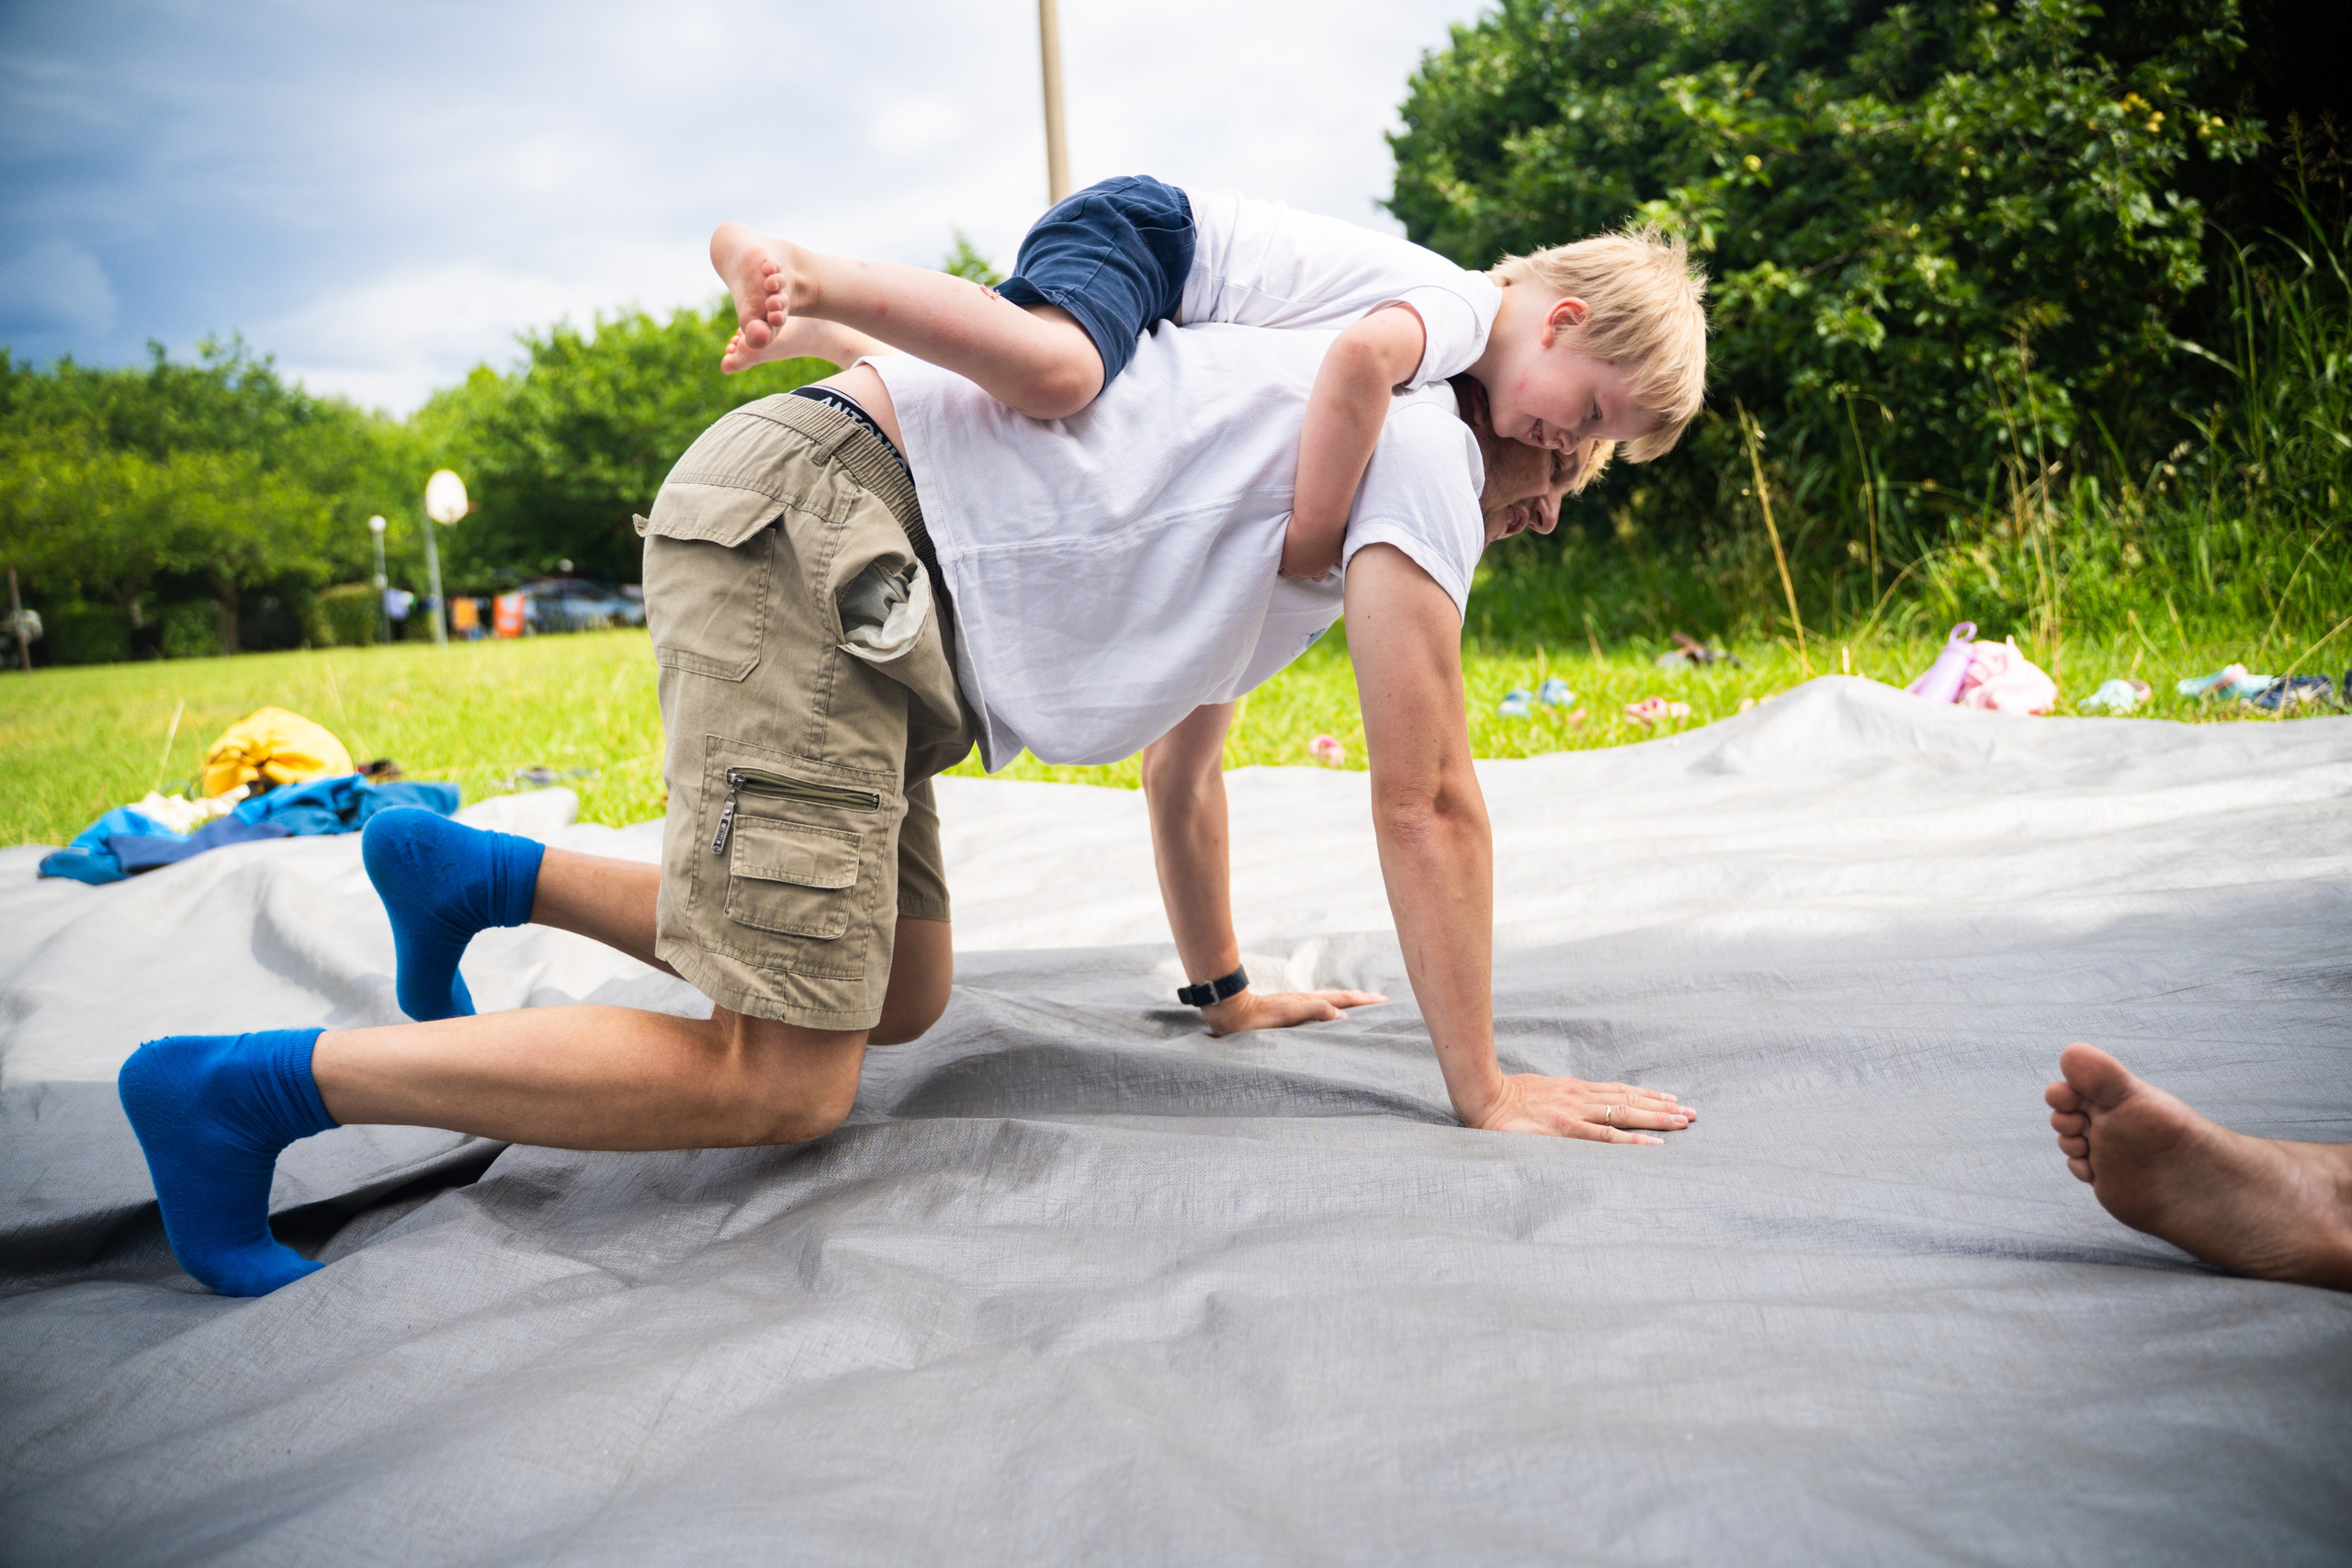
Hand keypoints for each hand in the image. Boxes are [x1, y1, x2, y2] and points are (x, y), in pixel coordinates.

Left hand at [1200, 987, 1386, 1036]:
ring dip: (1346, 1002)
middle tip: (1379, 999)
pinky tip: (1328, 1013)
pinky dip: (1331, 1008)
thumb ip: (1316, 1012)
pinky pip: (1318, 1008)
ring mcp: (1296, 1004)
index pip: (1342, 999)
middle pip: (1338, 997)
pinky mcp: (1288, 1011)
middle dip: (1360, 998)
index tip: (1382, 999)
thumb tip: (1343, 1014)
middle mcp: (1305, 1001)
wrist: (1231, 1012)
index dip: (1363, 1000)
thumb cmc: (1258, 1018)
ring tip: (1359, 1004)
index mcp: (1309, 1001)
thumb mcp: (1290, 1015)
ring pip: (1328, 1001)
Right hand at [1278, 514, 1342, 582]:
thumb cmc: (1332, 532)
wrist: (1316, 523)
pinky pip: (1277, 564)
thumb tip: (1342, 565)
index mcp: (1322, 569)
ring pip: (1287, 573)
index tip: (1314, 562)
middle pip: (1302, 576)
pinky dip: (1278, 559)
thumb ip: (1340, 560)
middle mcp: (1307, 571)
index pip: (1318, 578)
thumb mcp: (1340, 548)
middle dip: (1302, 568)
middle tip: (1301, 556)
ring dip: (1288, 565)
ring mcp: (1293, 566)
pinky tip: (1280, 551)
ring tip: (1289, 554)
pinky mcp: (1282, 558)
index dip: (1316, 570)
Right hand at [1462, 1074, 1693, 1142]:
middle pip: (1631, 1100)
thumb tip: (1567, 1109)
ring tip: (1684, 1121)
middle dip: (1664, 1107)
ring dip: (1658, 1118)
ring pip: (1626, 1114)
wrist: (1483, 1096)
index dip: (1647, 1095)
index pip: (1619, 1091)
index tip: (1671, 1098)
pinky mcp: (1568, 1130)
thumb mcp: (1538, 1093)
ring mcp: (1576, 1113)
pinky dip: (1634, 1141)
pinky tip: (1655, 1145)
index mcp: (1574, 1089)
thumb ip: (1556, 1100)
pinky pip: (1608, 1137)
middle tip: (1692, 1113)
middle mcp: (1581, 1097)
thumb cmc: (1505, 1098)